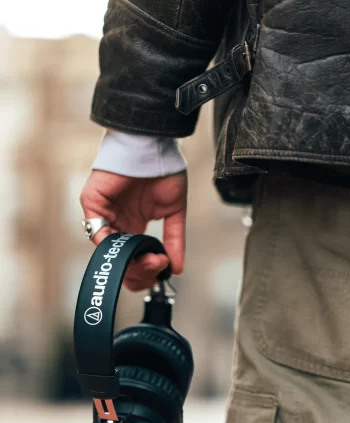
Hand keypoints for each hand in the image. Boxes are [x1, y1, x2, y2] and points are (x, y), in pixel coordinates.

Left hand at [80, 170, 186, 290]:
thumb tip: (177, 269)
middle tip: (158, 266)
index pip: (135, 259)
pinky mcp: (93, 202)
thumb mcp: (174, 212)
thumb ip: (174, 240)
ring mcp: (104, 214)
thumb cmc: (164, 171)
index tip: (163, 269)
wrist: (154, 147)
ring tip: (150, 260)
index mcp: (134, 226)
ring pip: (111, 251)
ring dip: (131, 261)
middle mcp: (118, 223)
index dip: (147, 270)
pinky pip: (95, 230)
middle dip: (141, 270)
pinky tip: (130, 250)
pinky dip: (111, 244)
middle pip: (122, 260)